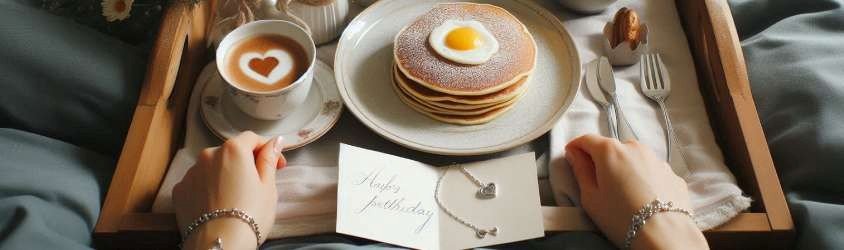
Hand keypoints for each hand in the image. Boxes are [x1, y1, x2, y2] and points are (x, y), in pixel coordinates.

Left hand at [173, 131, 285, 248]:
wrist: (220, 243)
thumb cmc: (249, 215)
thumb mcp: (268, 186)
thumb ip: (269, 159)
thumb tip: (274, 142)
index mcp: (233, 150)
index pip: (252, 138)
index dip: (267, 150)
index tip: (277, 164)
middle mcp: (208, 155)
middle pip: (231, 152)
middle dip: (245, 163)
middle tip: (258, 184)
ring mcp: (191, 173)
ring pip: (213, 167)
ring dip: (225, 175)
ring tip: (236, 198)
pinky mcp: (180, 190)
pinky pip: (198, 182)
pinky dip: (208, 188)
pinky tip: (218, 204)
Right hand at [565, 134, 706, 248]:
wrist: (665, 234)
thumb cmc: (623, 218)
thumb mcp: (590, 197)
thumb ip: (580, 170)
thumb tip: (575, 155)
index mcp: (610, 151)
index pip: (587, 139)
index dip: (576, 147)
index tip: (572, 156)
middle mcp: (634, 148)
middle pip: (611, 148)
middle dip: (602, 161)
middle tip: (598, 184)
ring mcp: (656, 159)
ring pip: (633, 158)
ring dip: (625, 169)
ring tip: (623, 194)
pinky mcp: (671, 173)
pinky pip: (651, 171)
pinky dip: (643, 179)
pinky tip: (642, 198)